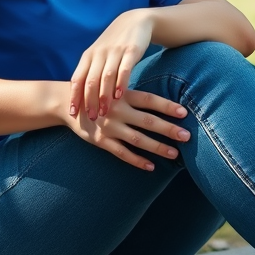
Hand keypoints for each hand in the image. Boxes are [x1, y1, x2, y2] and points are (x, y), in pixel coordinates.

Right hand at [62, 87, 190, 170]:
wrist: (68, 103)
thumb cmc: (98, 94)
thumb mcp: (113, 87)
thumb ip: (133, 94)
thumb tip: (161, 98)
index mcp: (122, 95)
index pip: (149, 100)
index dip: (166, 106)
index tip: (184, 112)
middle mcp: (117, 110)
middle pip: (147, 121)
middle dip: (168, 129)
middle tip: (187, 136)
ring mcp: (109, 127)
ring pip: (137, 139)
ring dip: (157, 147)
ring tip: (174, 153)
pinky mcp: (101, 141)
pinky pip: (122, 153)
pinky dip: (137, 160)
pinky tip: (151, 166)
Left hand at [70, 9, 153, 120]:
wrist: (135, 21)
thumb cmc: (114, 44)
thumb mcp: (99, 56)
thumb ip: (91, 73)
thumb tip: (82, 99)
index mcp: (88, 57)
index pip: (77, 79)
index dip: (74, 97)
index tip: (73, 114)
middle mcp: (99, 54)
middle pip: (90, 80)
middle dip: (89, 101)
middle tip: (90, 118)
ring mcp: (114, 52)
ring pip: (105, 77)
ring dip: (104, 96)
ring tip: (104, 113)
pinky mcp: (131, 50)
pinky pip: (124, 69)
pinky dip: (121, 83)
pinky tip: (120, 96)